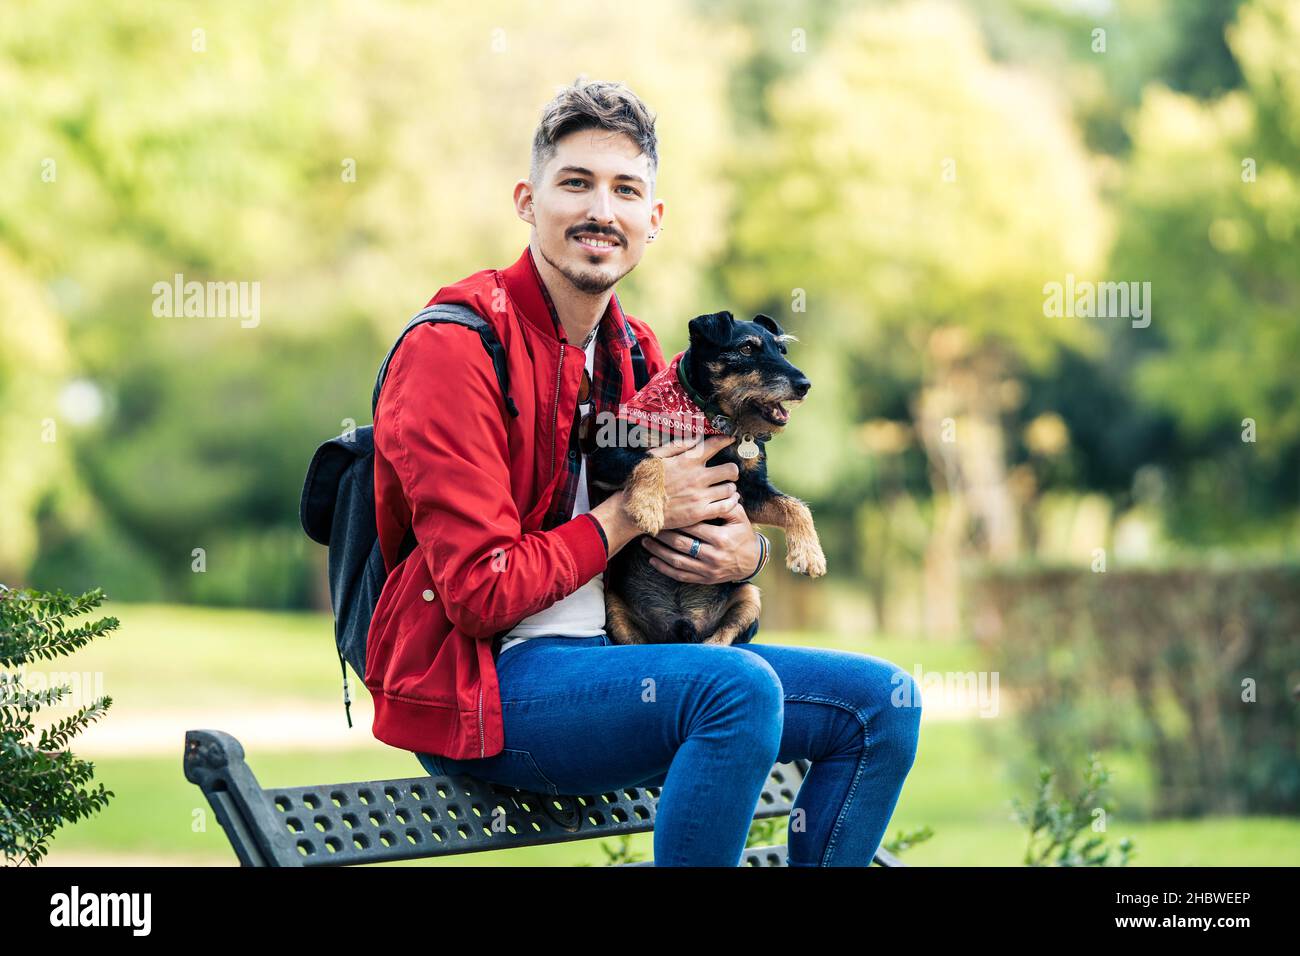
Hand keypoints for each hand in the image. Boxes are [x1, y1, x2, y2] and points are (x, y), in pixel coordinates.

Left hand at [641, 498, 760, 584]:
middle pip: (681, 544)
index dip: (676, 519)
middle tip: (649, 525)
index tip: (662, 512)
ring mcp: (708, 570)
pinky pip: (680, 576)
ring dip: (658, 552)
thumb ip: (726, 504)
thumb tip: (713, 488)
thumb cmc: (743, 534)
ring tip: (645, 542)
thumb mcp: (739, 517)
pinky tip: (653, 560)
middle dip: (663, 534)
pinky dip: (665, 569)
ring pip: (677, 561)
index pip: (693, 527)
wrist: (752, 561)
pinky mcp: (704, 579)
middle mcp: (713, 556)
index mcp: (721, 538)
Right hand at [648, 434, 739, 530]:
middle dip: (732, 470)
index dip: (726, 440)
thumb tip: (697, 437)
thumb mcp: (656, 456)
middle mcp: (696, 477)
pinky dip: (731, 503)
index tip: (730, 439)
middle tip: (729, 473)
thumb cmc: (644, 481)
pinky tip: (729, 501)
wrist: (636, 509)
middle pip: (730, 469)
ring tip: (725, 489)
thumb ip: (678, 445)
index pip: (714, 445)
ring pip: (730, 489)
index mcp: (687, 461)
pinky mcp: (699, 513)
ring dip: (730, 488)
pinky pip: (726, 507)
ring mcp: (699, 496)